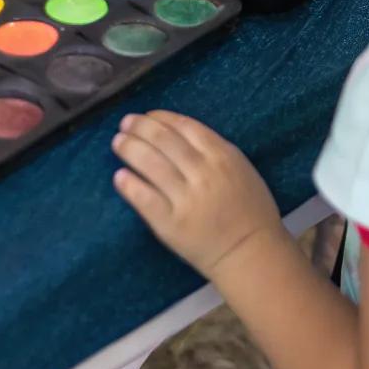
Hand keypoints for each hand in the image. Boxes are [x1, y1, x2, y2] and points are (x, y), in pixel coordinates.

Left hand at [113, 111, 283, 279]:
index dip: (160, 117)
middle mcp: (202, 172)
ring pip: (150, 163)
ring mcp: (185, 198)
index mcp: (221, 155)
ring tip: (118, 142)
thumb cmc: (249, 209)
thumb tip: (177, 132)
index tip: (147, 116)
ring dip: (130, 149)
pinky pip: (144, 198)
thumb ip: (212, 148)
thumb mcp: (239, 167)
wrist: (251, 253)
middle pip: (163, 140)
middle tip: (125, 123)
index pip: (183, 126)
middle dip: (140, 127)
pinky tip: (119, 176)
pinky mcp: (170, 224)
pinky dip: (129, 184)